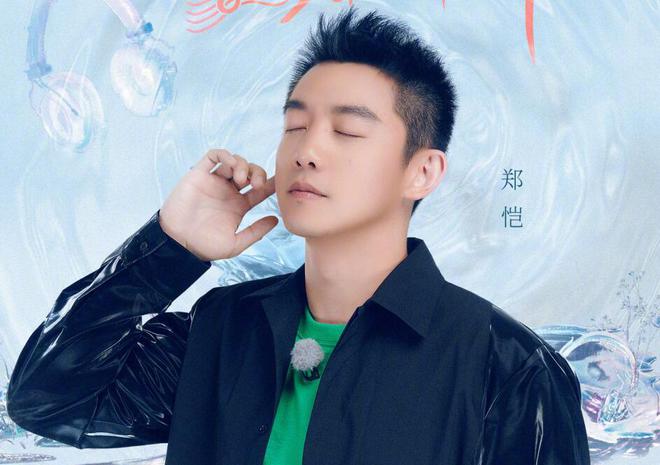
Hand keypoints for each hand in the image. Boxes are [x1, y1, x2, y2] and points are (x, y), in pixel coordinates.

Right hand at [158, 149, 277, 261]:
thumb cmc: (205, 246)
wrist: (179, 243)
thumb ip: (256, 231)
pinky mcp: (199, 175)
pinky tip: (231, 163)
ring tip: (242, 180)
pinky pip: (213, 156)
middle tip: (257, 184)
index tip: (279, 183)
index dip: (271, 183)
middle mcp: (228, 192)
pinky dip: (225, 155)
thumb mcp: (236, 243)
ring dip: (243, 165)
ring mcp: (214, 182)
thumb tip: (276, 219)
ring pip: (234, 161)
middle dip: (258, 172)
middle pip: (250, 172)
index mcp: (239, 206)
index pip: (260, 189)